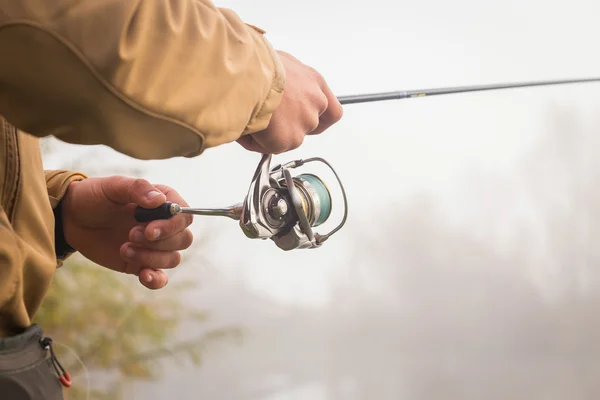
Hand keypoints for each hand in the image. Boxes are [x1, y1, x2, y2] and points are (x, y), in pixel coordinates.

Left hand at [59, 176, 193, 289]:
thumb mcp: (112, 186)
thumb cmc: (94, 197)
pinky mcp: (141, 264)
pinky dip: (156, 280)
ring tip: (124, 248)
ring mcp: (153, 246)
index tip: (149, 229)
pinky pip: (160, 278)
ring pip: (172, 259)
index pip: (185, 216)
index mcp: (163, 203)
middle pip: (183, 240)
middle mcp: (163, 225)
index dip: (172, 226)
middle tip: (131, 235)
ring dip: (151, 258)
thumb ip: (137, 188)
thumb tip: (160, 200)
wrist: (71, 218)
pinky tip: (143, 275)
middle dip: (160, 243)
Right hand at [237, 51, 342, 153]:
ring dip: (271, 134)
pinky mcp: (289, 139)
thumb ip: (287, 80)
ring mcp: (305, 122)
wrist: (248, 73)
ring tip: (250, 117)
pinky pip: (271, 147)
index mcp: (314, 81)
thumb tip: (276, 91)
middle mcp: (315, 102)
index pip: (331, 110)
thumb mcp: (279, 61)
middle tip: (267, 118)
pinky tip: (246, 126)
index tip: (309, 121)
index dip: (320, 119)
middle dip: (288, 126)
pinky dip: (256, 142)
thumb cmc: (257, 62)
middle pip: (309, 126)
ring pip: (289, 138)